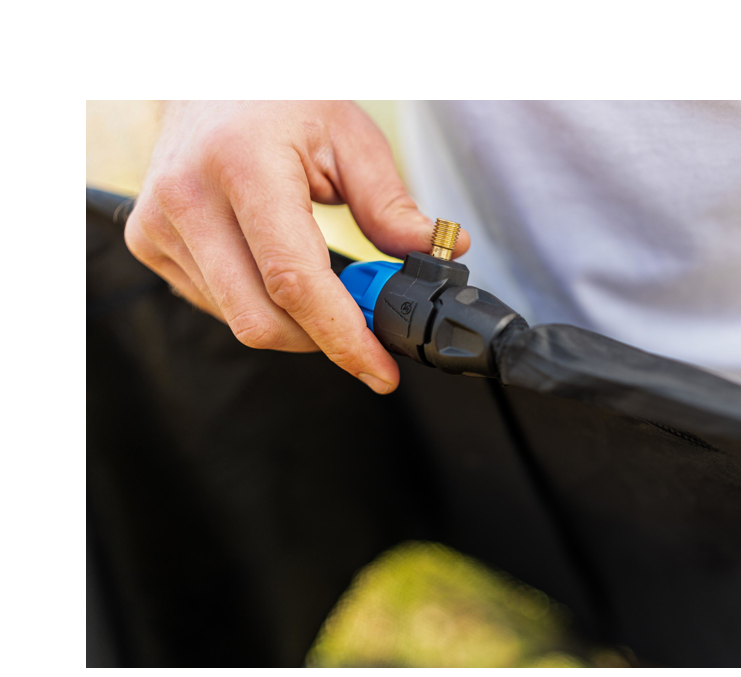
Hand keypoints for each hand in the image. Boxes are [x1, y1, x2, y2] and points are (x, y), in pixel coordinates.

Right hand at [124, 100, 468, 393]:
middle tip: (362, 324)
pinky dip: (260, 305)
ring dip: (293, 322)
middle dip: (322, 339)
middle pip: (260, 320)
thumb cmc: (277, 102)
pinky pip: (217, 307)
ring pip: (240, 321)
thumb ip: (389, 202)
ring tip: (320, 279)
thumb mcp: (349, 136)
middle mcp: (189, 199)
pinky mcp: (150, 246)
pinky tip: (275, 269)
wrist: (209, 88)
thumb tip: (434, 253)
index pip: (293, 280)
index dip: (342, 337)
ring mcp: (160, 226)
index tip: (379, 369)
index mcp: (241, 165)